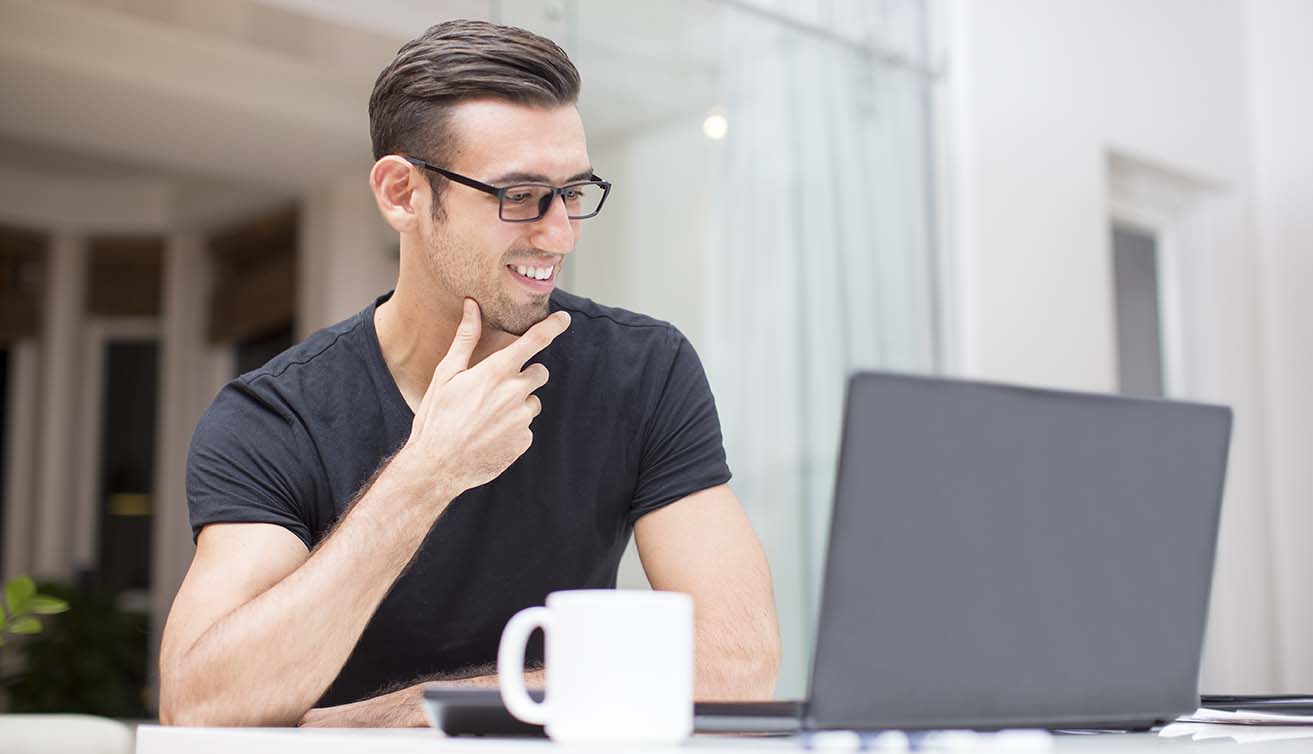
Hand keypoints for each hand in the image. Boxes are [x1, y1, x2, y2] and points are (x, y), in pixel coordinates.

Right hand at [401, 298, 569, 496]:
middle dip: (526, 375)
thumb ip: (465, 339)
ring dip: (518, 404)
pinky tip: (490, 434)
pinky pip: (526, 426)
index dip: (552, 327)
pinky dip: (513, 428)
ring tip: (487, 416)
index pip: (533, 341)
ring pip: (532, 401)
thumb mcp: (446, 375)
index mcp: (496, 372)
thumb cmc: (437, 417)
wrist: (438, 465)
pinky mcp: (525, 441)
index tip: (564, 318)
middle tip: (498, 387)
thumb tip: (472, 306)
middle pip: (540, 372)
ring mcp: (522, 419)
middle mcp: (514, 393)